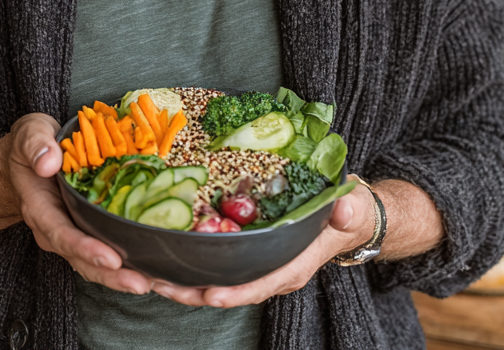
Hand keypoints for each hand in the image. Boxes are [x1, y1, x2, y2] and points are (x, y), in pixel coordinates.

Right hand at [5, 114, 152, 295]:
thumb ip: (35, 146)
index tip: (110, 259)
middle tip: (141, 283)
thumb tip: (47, 162)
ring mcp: (78, 233)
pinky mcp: (95, 230)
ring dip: (129, 277)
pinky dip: (139, 264)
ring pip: (102, 265)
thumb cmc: (33, 146)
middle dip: (113, 276)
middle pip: (85, 261)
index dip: (86, 249)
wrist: (33, 157)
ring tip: (160, 285)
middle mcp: (60, 230)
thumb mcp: (30, 135)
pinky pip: (115, 252)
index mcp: (42, 210)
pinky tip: (164, 274)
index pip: (63, 235)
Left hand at [150, 178, 376, 307]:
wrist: (347, 217)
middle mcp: (272, 269)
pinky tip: (166, 254)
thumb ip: (349, 211)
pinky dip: (191, 263)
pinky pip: (217, 263)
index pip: (261, 283)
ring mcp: (259, 263)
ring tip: (150, 275)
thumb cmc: (349, 214)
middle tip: (158, 284)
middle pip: (229, 289)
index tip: (208, 294)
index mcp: (294, 265)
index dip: (235, 291)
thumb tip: (344, 210)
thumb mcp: (353, 210)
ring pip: (217, 280)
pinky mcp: (249, 252)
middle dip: (193, 291)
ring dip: (184, 281)